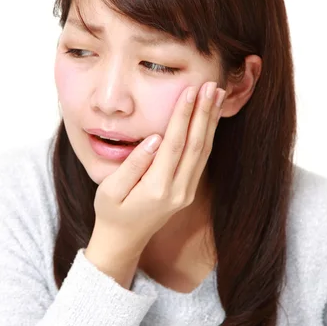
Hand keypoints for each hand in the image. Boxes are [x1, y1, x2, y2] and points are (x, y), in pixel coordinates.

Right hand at [87, 81, 225, 261]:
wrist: (123, 240)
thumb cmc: (111, 212)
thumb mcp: (110, 190)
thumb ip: (133, 165)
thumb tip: (154, 138)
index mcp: (157, 189)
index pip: (174, 144)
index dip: (183, 116)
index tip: (190, 91)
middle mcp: (178, 191)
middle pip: (196, 145)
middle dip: (204, 113)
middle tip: (211, 85)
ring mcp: (186, 192)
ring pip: (203, 152)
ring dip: (210, 122)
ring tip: (216, 96)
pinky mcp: (188, 191)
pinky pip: (201, 159)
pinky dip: (207, 136)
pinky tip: (209, 119)